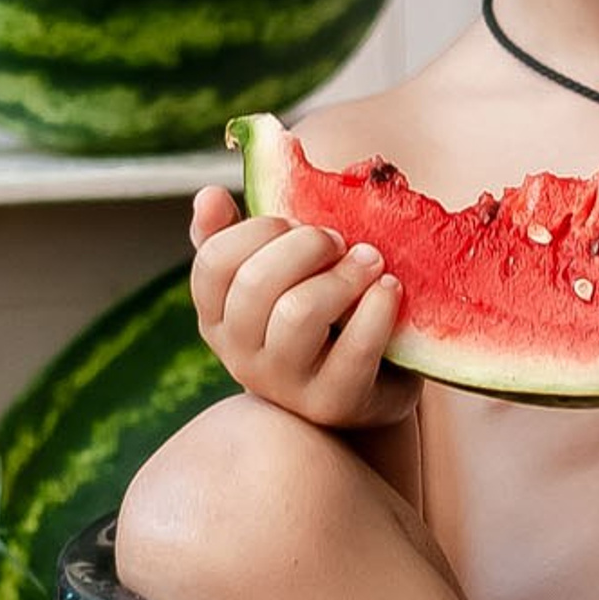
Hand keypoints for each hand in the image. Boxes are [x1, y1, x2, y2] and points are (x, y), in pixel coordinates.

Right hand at [187, 185, 418, 427]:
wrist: (369, 387)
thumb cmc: (319, 317)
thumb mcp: (277, 276)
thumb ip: (239, 237)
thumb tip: (207, 196)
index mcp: (218, 317)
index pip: (213, 262)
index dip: (258, 230)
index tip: (295, 223)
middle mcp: (240, 355)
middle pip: (256, 284)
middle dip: (306, 247)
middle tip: (339, 241)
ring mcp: (284, 385)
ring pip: (298, 313)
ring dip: (343, 275)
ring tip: (371, 261)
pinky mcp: (334, 403)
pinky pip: (353, 350)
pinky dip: (377, 309)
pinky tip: (390, 287)